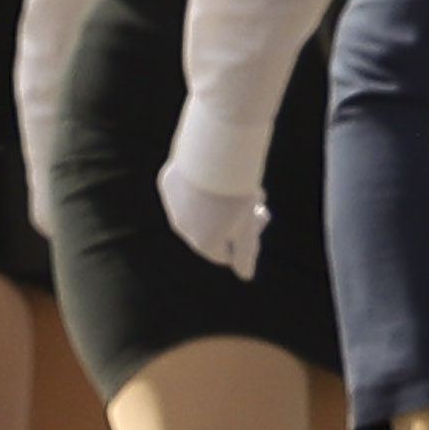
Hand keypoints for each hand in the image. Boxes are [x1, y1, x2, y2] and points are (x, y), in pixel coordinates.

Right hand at [159, 158, 267, 283]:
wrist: (213, 154)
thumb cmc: (237, 194)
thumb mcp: (248, 225)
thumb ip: (246, 252)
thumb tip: (246, 276)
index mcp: (204, 242)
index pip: (223, 254)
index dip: (246, 238)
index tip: (260, 216)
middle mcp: (182, 227)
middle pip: (212, 228)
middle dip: (235, 218)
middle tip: (256, 198)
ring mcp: (172, 204)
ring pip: (199, 207)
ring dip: (219, 201)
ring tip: (237, 182)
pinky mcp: (168, 182)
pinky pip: (187, 188)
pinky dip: (203, 183)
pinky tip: (216, 169)